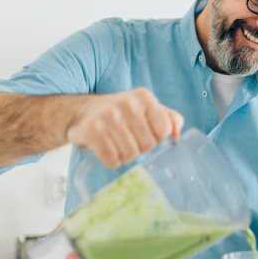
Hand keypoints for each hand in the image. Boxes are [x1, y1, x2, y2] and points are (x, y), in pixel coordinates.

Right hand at [66, 87, 183, 167]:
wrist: (80, 112)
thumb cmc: (118, 114)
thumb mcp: (145, 109)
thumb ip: (168, 118)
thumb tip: (177, 134)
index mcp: (144, 97)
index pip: (164, 130)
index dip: (155, 139)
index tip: (144, 135)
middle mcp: (127, 103)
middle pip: (147, 145)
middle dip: (139, 149)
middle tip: (127, 140)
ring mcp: (108, 115)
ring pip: (129, 154)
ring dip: (124, 156)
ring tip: (116, 145)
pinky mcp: (92, 130)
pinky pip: (111, 159)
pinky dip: (110, 161)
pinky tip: (106, 150)